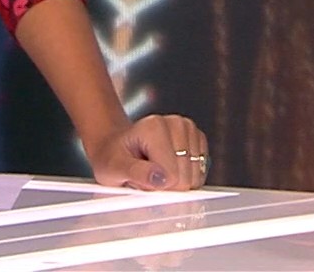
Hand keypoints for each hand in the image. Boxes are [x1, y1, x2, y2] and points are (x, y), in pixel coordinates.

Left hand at [83, 113, 208, 190]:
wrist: (116, 146)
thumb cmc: (113, 157)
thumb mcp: (114, 168)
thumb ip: (136, 173)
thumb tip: (161, 179)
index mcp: (154, 127)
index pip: (172, 177)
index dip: (156, 189)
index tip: (140, 180)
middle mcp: (175, 123)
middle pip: (185, 178)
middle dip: (166, 186)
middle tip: (146, 175)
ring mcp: (188, 129)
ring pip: (195, 177)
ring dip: (176, 181)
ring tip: (156, 170)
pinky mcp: (198, 138)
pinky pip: (200, 172)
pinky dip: (186, 177)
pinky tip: (169, 168)